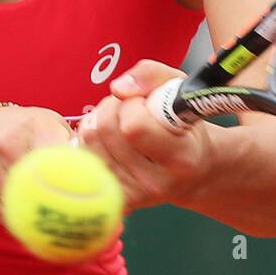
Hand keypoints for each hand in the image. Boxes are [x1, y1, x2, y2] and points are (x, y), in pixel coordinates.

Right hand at [0, 105, 73, 225]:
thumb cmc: (26, 130)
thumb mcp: (50, 125)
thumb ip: (72, 143)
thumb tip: (96, 172)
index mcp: (33, 126)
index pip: (56, 156)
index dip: (71, 178)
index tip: (85, 197)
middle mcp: (4, 142)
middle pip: (34, 184)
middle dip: (53, 203)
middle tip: (72, 222)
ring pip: (15, 202)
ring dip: (33, 216)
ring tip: (51, 226)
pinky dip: (15, 220)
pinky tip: (28, 224)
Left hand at [77, 60, 212, 213]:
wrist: (194, 173)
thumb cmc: (186, 126)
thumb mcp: (181, 90)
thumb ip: (152, 75)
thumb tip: (118, 88)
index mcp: (180, 157)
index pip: (134, 127)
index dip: (133, 105)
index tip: (145, 103)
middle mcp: (156, 182)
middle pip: (105, 130)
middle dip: (113, 108)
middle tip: (130, 110)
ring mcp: (132, 194)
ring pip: (89, 139)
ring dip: (99, 121)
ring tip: (121, 124)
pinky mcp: (114, 199)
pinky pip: (81, 157)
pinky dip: (89, 141)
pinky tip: (108, 142)